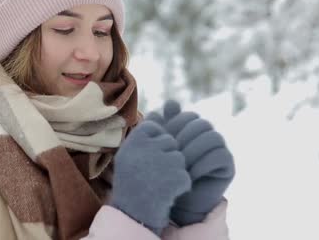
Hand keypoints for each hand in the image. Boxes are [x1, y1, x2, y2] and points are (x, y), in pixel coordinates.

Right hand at [110, 120, 191, 234]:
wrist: (131, 214)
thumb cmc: (132, 179)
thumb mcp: (133, 150)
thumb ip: (150, 127)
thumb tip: (172, 103)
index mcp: (135, 138)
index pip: (156, 127)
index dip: (155, 144)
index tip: (144, 159)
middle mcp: (147, 148)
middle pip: (171, 143)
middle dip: (166, 158)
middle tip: (150, 174)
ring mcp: (162, 163)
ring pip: (180, 160)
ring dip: (173, 172)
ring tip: (157, 183)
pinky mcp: (176, 178)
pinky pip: (186, 177)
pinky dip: (179, 187)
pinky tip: (165, 193)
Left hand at [147, 100, 234, 225]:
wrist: (175, 200)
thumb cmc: (165, 172)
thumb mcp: (160, 147)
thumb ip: (162, 125)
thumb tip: (171, 103)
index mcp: (192, 127)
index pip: (187, 115)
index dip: (175, 124)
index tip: (162, 139)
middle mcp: (208, 135)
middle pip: (201, 124)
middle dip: (184, 137)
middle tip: (171, 153)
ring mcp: (220, 149)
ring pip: (213, 137)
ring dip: (194, 149)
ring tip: (180, 164)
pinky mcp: (228, 165)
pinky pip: (220, 156)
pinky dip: (203, 164)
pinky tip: (190, 174)